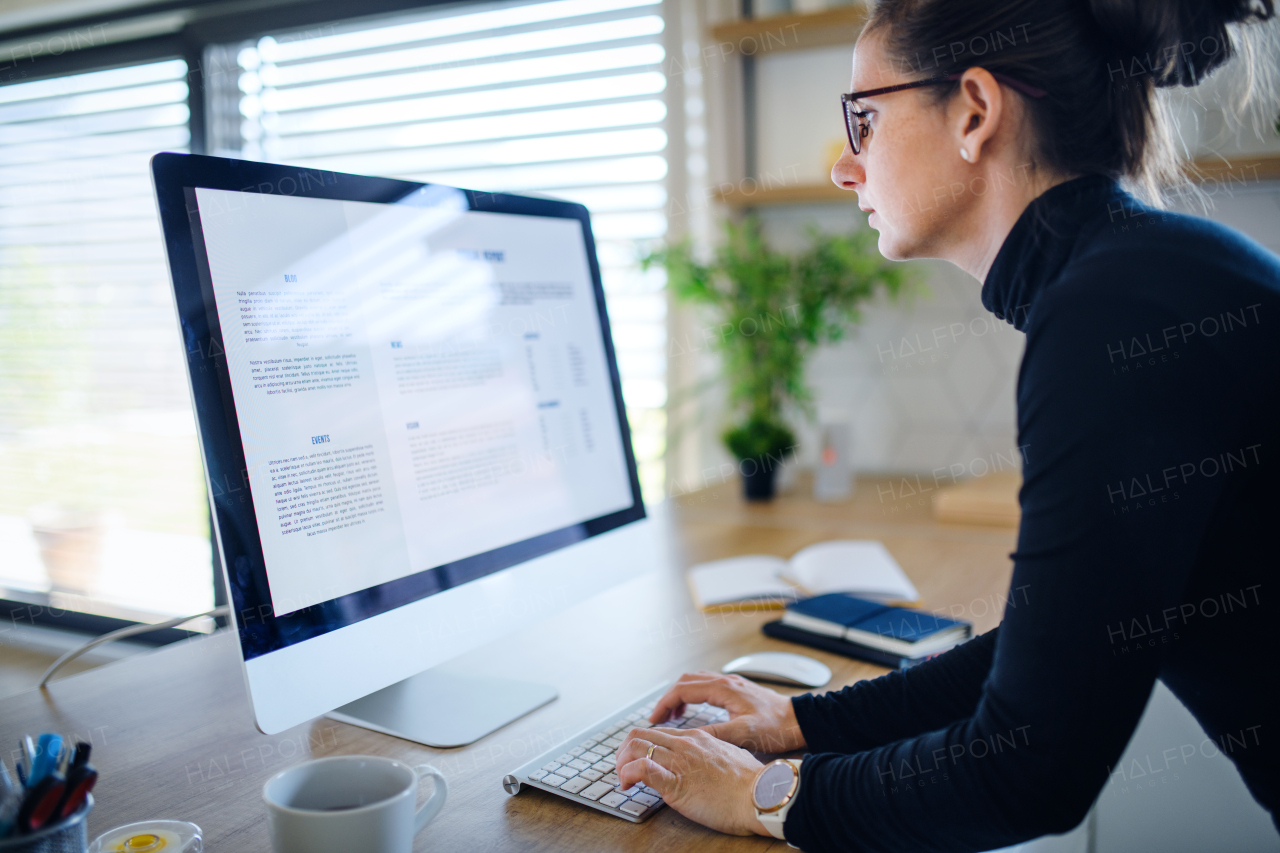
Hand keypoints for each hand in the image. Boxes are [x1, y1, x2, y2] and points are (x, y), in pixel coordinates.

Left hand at [615, 726, 767, 834]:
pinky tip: (627, 784)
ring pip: (635, 747)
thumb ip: (716, 755)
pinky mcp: (675, 782)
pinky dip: (627, 774)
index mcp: (698, 738)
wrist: (761, 796)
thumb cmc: (752, 783)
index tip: (637, 758)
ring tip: (622, 777)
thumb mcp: (732, 757)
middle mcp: (685, 745)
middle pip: (640, 735)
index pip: (659, 733)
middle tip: (623, 767)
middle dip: (624, 751)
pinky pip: (641, 768)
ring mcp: (679, 761)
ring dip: (621, 762)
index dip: (642, 745)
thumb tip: (709, 762)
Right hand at [648, 671, 806, 753]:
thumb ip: (715, 734)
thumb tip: (688, 737)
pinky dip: (694, 695)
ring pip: (696, 681)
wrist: (798, 721)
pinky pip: (707, 685)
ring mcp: (732, 684)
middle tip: (658, 718)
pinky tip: (695, 709)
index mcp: (723, 689)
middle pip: (686, 682)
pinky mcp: (737, 690)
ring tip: (673, 715)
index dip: (665, 704)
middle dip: (669, 698)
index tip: (654, 720)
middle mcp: (726, 682)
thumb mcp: (743, 734)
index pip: (683, 689)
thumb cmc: (776, 727)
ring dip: (681, 695)